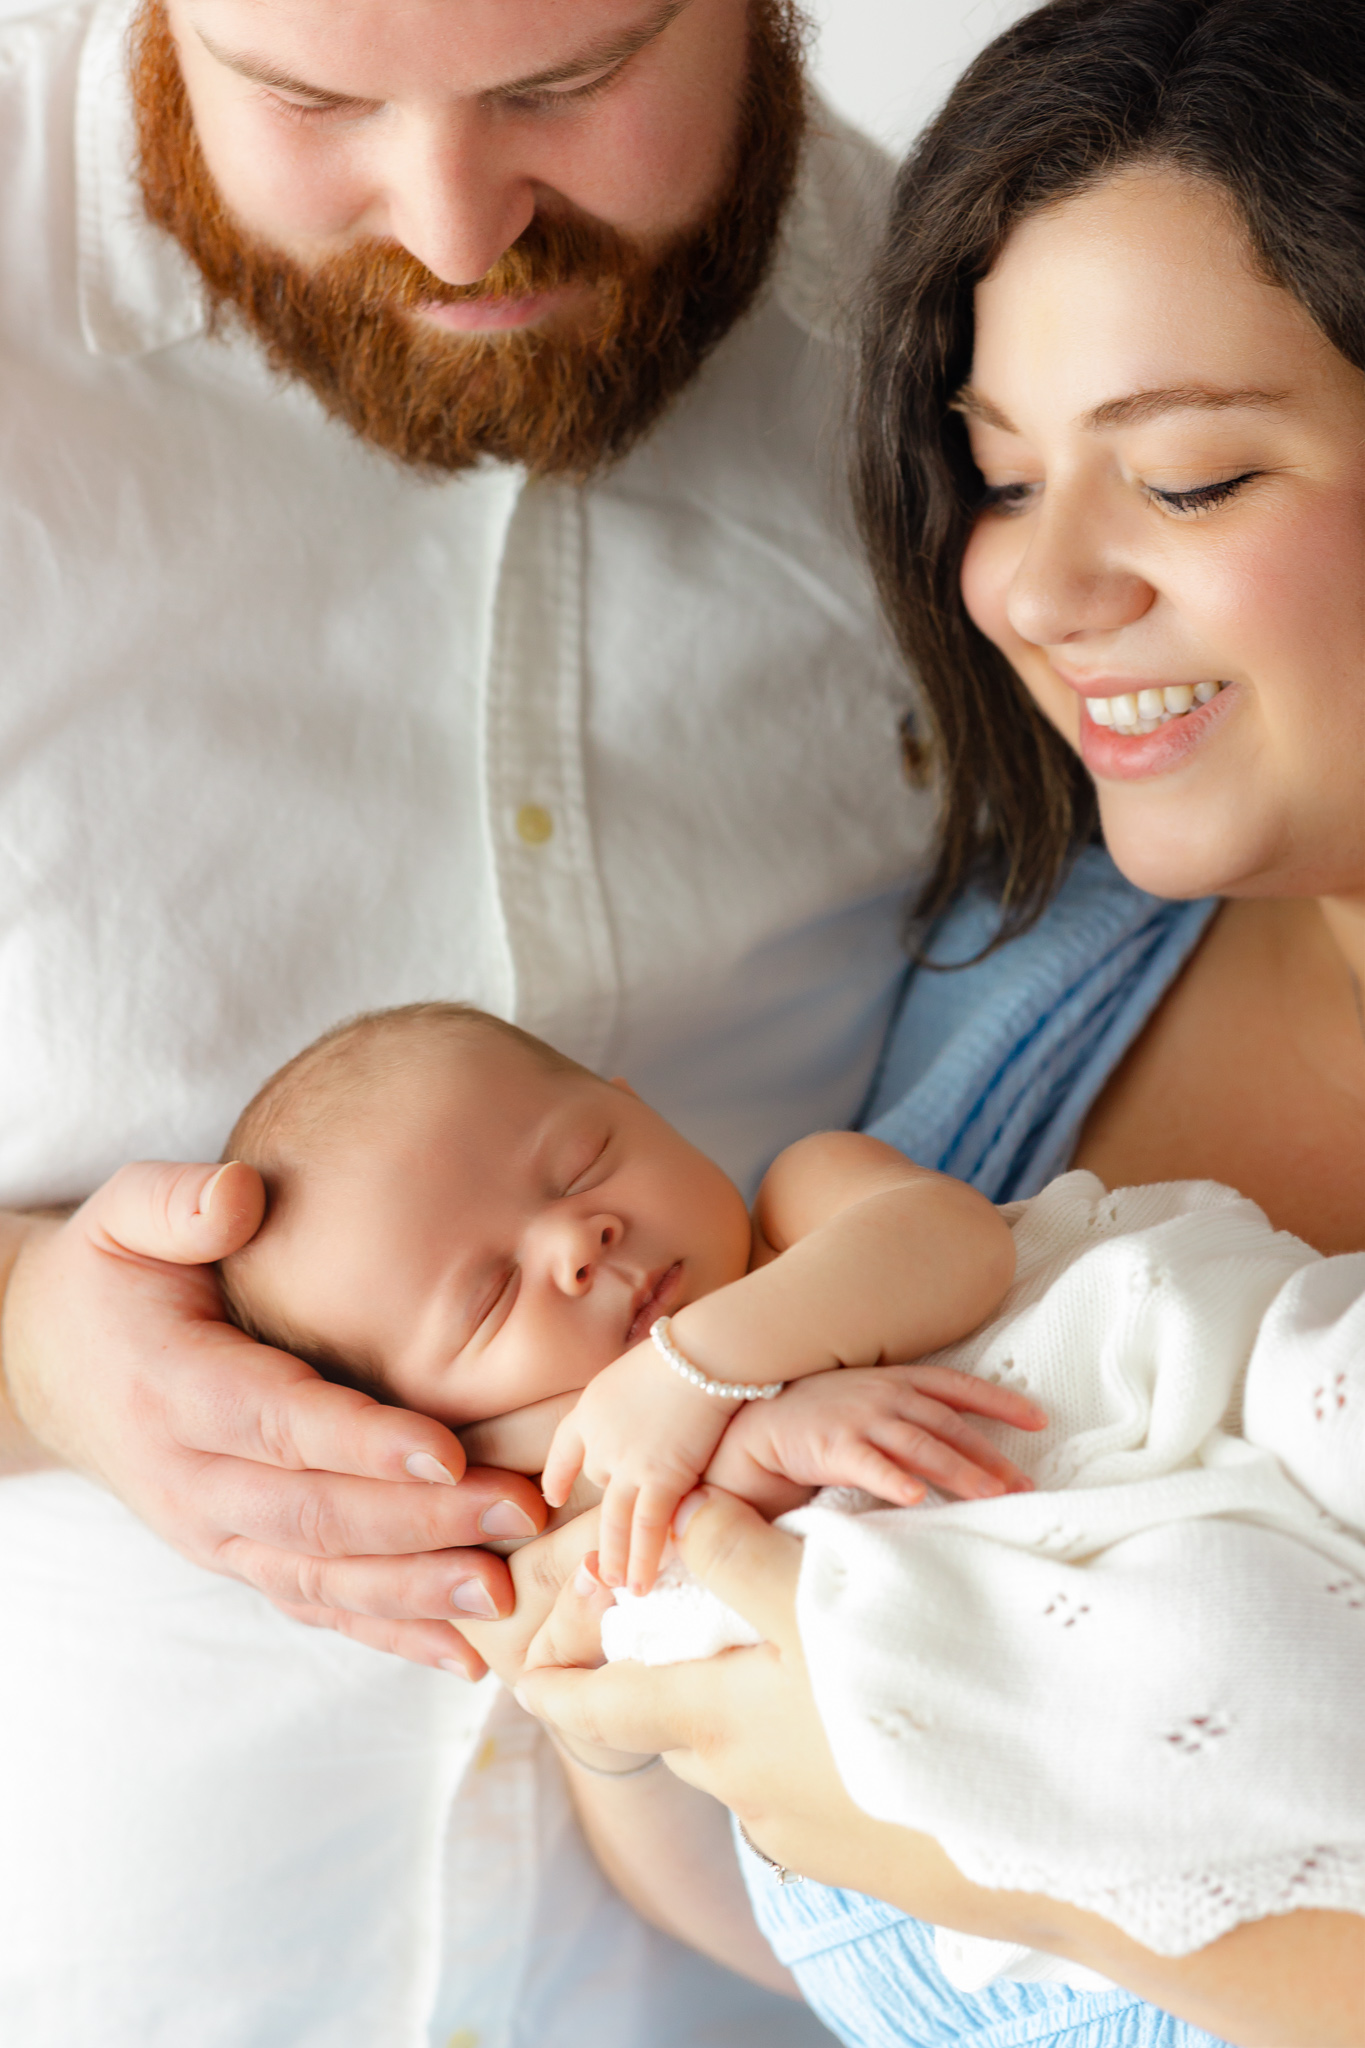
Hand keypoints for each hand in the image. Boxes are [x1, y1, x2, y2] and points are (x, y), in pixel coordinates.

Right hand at [2, 1161, 547, 1675]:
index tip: (446, 1449)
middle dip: (423, 1522)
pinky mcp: (240, 1558)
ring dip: (417, 1592)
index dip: (360, 1442)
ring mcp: (215, 1532)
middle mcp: (192, 1478)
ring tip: (503, 1594)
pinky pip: (316, 1608)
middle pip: (315, 1515)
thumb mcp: (121, 1217)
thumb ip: (177, 1203)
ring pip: (320, 1579)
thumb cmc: (109, 1278)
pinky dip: (389, 1637)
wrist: (48, 1365)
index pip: (275, 1422)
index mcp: (173, 1387)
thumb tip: (242, 1197)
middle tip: (518, 1512)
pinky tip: (464, 1658)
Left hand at [520, 1500, 1364, 2047]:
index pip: (599, 1706)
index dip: (551, 1681)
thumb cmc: (921, 1698)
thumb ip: (737, 1556)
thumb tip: (681, 1525)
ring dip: (755, 1698)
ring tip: (794, 1640)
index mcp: (717, 1729)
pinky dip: (815, 1729)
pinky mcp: (874, 1850)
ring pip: (752, 1747)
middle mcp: (749, 1792)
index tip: (515, 1670)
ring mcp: (813, 1833)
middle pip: (680, 1724)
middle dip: (668, 1677)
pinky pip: (816, 1775)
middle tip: (682, 1620)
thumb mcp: (820, 1600)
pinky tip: (869, 1693)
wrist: (1056, 1826)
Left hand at [542, 1339, 735, 1593]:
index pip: (564, 1446)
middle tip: (600, 1557)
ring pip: (614, 1521)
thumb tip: (659, 1404)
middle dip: (605, 1520)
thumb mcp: (645, 1366)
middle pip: (598, 1486)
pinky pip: (646, 1529)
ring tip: (616, 1585)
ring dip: (616, 1557)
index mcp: (592, 1407)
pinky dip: (643, 1560)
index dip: (558, 1473)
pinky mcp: (659, 1479)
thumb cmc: (690, 1348)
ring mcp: (626, 1462)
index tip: (552, 1495)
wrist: (704, 1351)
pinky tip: (640, 1584)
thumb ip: (641, 1397)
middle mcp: (599, 1440)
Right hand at [708, 1363, 1045, 1511]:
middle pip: (949, 1426)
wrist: (761, 1420)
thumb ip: (914, 1412)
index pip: (959, 1388)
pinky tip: (916, 1499)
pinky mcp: (832, 1446)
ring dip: (959, 1470)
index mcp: (899, 1381)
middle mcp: (885, 1396)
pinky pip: (869, 1465)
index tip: (1041, 1420)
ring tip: (992, 1495)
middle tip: (1025, 1485)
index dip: (1001, 1402)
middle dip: (991, 1455)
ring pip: (921, 1446)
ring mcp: (860, 1419)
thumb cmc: (823, 1413)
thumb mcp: (873, 1398)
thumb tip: (965, 1441)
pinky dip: (894, 1480)